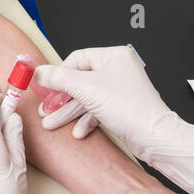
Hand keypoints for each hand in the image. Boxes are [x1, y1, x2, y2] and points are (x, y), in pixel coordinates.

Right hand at [33, 45, 193, 193]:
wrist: (154, 137)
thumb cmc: (129, 108)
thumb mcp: (86, 89)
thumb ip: (59, 79)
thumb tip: (39, 72)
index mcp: (113, 56)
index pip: (76, 59)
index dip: (58, 73)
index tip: (43, 86)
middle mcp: (117, 70)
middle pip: (80, 80)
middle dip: (61, 97)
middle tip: (45, 108)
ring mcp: (120, 89)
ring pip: (87, 97)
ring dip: (69, 111)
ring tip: (51, 123)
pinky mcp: (121, 107)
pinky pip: (97, 110)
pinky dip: (86, 120)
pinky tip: (78, 132)